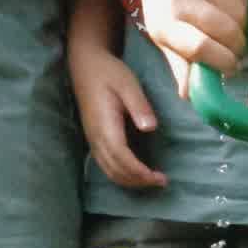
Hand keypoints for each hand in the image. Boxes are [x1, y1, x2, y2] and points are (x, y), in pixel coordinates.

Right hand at [69, 40, 166, 192]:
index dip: (139, 172)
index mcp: (104, 125)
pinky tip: (137, 173)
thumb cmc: (109, 72)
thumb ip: (139, 105)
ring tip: (152, 180)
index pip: (121, 158)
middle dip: (138, 181)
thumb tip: (150, 128)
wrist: (85, 65)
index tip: (159, 177)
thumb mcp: (128, 84)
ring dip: (130, 181)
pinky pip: (106, 165)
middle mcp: (95, 137)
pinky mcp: (94, 139)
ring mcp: (92, 140)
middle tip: (162, 181)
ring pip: (109, 171)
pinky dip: (122, 175)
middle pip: (115, 170)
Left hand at [137, 0, 247, 91]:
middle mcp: (177, 0)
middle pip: (224, 29)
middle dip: (237, 45)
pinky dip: (243, 4)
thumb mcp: (165, 36)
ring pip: (237, 11)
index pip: (198, 47)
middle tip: (237, 50)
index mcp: (163, 24)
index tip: (231, 68)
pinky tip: (233, 7)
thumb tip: (190, 96)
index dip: (222, 60)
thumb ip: (180, 64)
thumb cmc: (166, 6)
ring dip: (243, 24)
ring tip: (234, 27)